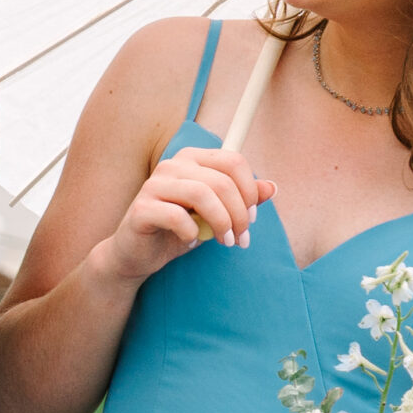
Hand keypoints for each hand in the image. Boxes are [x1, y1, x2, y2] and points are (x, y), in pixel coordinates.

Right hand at [96, 146, 273, 282]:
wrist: (140, 254)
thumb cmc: (180, 230)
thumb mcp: (218, 214)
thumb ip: (243, 199)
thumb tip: (273, 187)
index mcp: (191, 159)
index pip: (233, 161)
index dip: (250, 191)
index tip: (252, 219)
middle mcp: (171, 165)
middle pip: (221, 181)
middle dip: (239, 214)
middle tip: (241, 239)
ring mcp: (153, 185)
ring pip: (202, 194)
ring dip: (221, 223)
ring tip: (224, 242)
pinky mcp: (140, 208)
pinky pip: (176, 216)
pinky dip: (192, 233)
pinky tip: (191, 241)